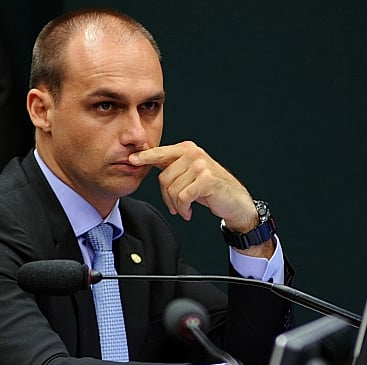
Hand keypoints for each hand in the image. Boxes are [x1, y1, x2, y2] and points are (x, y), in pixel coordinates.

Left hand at [128, 141, 255, 229]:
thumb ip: (170, 166)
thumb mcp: (188, 174)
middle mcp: (193, 153)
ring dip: (176, 206)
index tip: (131, 160)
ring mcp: (201, 166)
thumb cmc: (209, 188)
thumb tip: (144, 160)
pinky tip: (189, 212)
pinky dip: (183, 209)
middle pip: (163, 178)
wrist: (234, 200)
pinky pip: (182, 198)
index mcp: (187, 149)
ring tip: (184, 209)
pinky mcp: (206, 180)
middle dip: (166, 197)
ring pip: (172, 190)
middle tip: (175, 206)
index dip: (145, 157)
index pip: (160, 153)